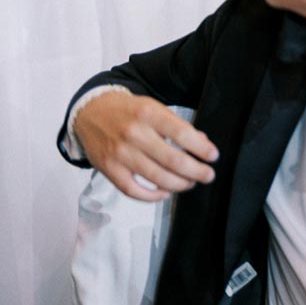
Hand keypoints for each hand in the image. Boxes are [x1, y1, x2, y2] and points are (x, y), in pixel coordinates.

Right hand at [73, 91, 217, 201]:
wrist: (92, 111)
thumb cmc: (130, 111)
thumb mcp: (155, 108)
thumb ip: (177, 126)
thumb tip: (202, 144)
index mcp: (149, 114)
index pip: (182, 133)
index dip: (201, 148)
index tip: (213, 156)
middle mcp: (134, 134)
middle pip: (172, 160)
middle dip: (195, 171)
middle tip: (208, 176)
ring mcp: (119, 153)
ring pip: (156, 177)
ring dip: (178, 184)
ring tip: (190, 183)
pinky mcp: (108, 169)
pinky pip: (132, 190)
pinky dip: (151, 196)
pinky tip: (164, 192)